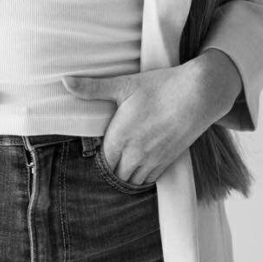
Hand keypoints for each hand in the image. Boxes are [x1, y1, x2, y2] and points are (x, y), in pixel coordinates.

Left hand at [61, 55, 239, 186]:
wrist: (197, 93)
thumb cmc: (159, 87)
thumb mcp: (123, 84)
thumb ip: (92, 87)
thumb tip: (64, 81)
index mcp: (119, 137)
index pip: (101, 162)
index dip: (98, 158)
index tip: (96, 150)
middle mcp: (135, 153)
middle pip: (115, 175)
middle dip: (111, 169)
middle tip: (109, 156)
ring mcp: (153, 159)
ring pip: (132, 180)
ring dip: (126, 174)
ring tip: (122, 161)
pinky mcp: (169, 160)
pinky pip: (150, 179)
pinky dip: (142, 176)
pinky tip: (140, 164)